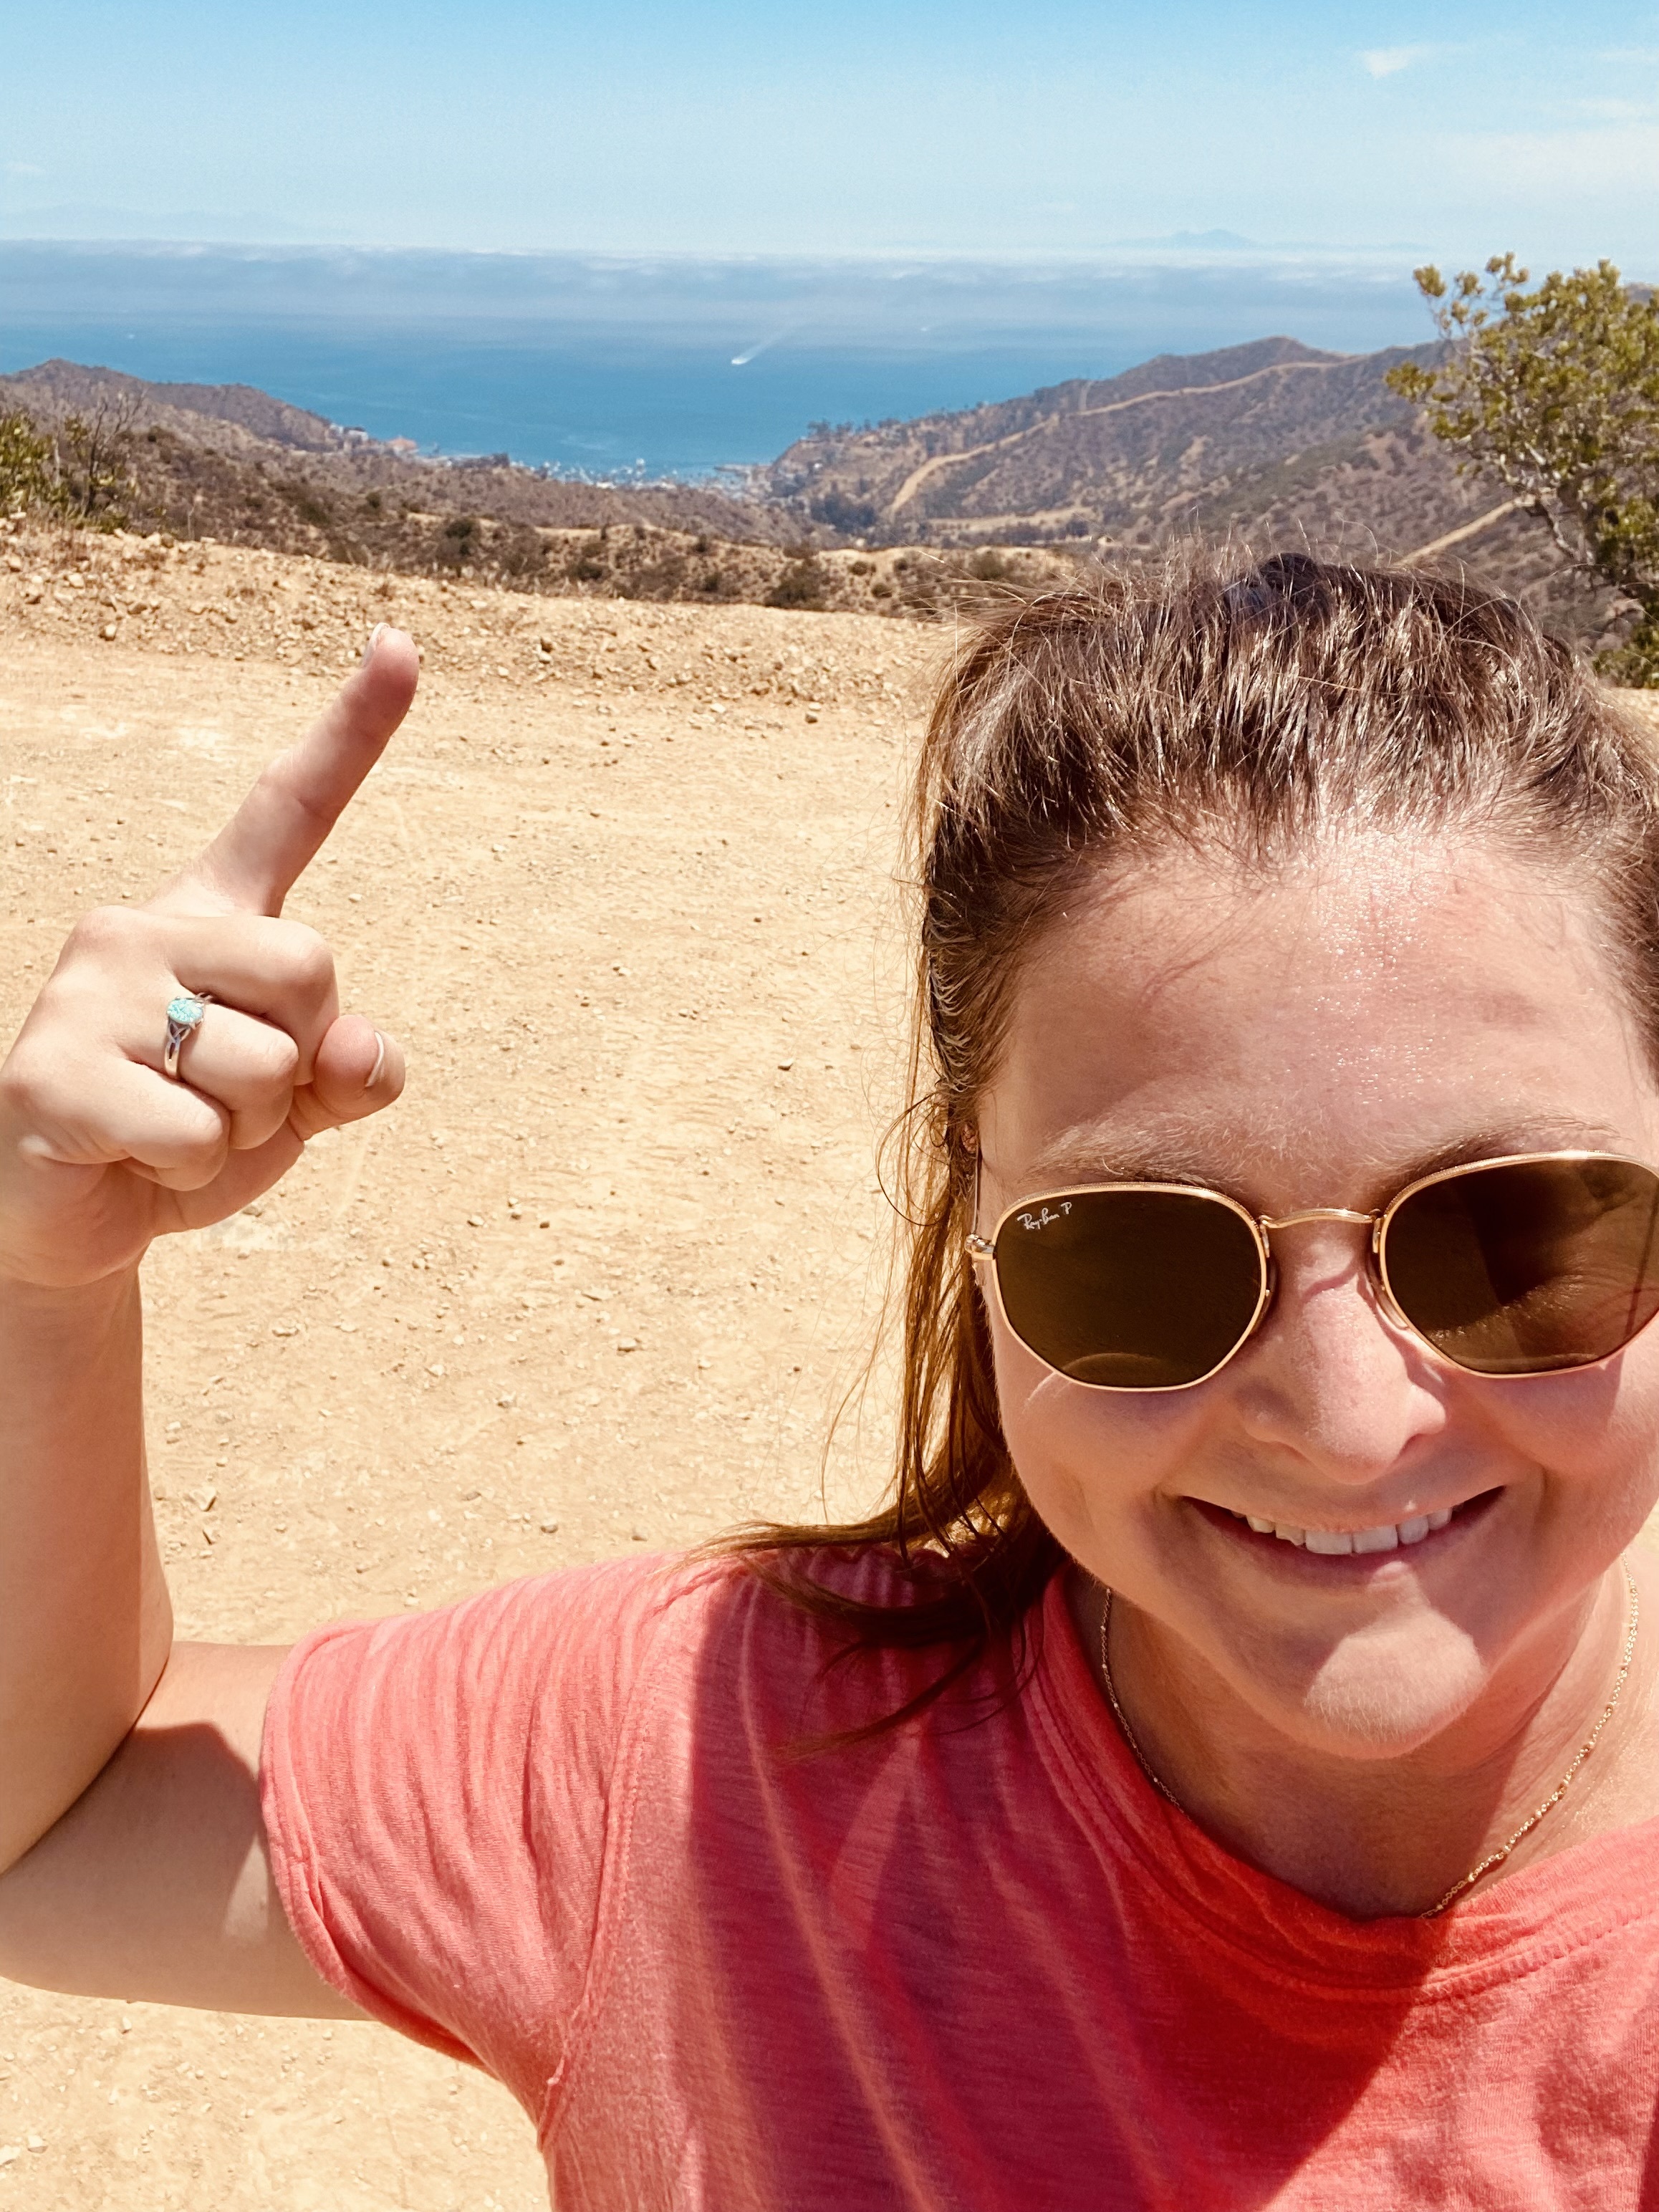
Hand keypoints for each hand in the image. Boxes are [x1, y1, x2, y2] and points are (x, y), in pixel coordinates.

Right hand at [0, 630, 420, 1288]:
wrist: (71, 1220)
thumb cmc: (185, 1140)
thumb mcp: (295, 1104)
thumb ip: (351, 1068)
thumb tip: (359, 1053)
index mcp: (210, 916)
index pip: (288, 809)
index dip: (355, 730)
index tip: (403, 642)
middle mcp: (141, 927)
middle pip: (314, 968)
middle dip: (299, 1060)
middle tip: (226, 1097)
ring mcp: (89, 993)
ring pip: (262, 1064)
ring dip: (244, 1129)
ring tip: (176, 1129)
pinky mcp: (54, 1071)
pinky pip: (199, 1133)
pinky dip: (193, 1170)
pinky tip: (133, 1157)